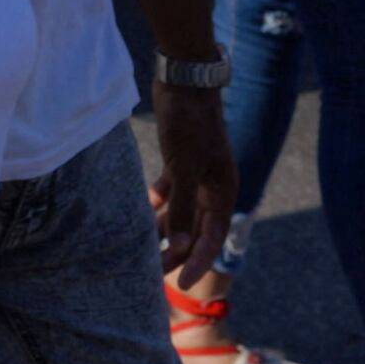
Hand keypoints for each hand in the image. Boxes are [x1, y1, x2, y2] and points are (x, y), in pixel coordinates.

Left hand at [148, 83, 235, 280]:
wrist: (185, 79)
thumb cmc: (190, 122)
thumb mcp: (185, 167)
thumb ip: (181, 207)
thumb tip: (176, 245)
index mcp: (223, 191)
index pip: (211, 238)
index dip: (197, 262)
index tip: (181, 284)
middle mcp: (213, 187)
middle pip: (195, 229)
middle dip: (176, 252)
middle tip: (152, 274)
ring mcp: (197, 174)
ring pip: (181, 212)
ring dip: (164, 229)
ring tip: (141, 249)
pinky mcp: (181, 160)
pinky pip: (171, 191)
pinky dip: (159, 202)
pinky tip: (143, 211)